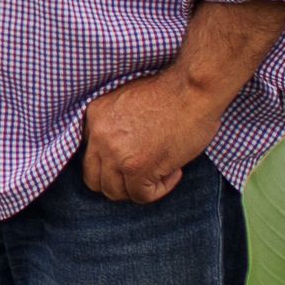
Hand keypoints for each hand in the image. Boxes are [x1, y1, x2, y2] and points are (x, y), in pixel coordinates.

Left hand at [80, 67, 224, 204]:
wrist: (194, 89)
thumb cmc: (172, 93)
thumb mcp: (129, 101)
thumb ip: (116, 126)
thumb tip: (120, 152)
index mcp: (95, 116)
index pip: (90, 155)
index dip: (112, 163)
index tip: (132, 160)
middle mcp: (99, 136)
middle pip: (94, 179)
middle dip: (119, 182)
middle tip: (143, 175)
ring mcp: (116, 154)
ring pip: (115, 192)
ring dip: (138, 187)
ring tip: (161, 171)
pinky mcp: (137, 168)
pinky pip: (141, 196)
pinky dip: (160, 189)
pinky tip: (174, 171)